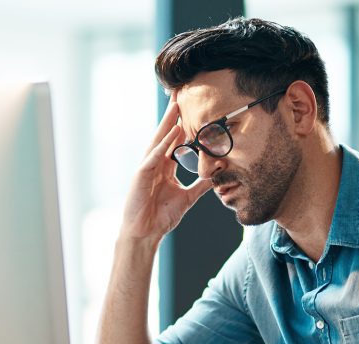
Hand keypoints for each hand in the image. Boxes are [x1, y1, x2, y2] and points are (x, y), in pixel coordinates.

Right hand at [119, 94, 212, 242]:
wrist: (145, 233)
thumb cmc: (161, 216)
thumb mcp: (187, 197)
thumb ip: (200, 186)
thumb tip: (216, 176)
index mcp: (164, 167)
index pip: (174, 141)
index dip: (182, 125)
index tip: (191, 108)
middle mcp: (154, 163)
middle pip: (165, 135)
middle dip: (173, 116)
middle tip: (180, 95)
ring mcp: (146, 168)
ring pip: (158, 141)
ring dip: (168, 123)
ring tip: (176, 105)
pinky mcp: (141, 176)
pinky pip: (154, 156)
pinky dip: (163, 143)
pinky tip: (173, 131)